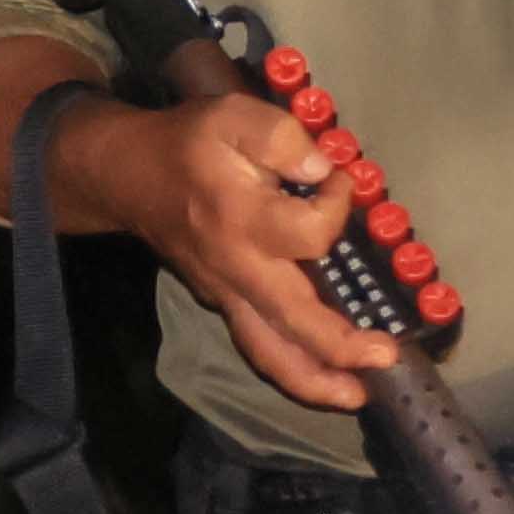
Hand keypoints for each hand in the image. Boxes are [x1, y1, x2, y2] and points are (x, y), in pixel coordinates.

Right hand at [84, 78, 420, 411]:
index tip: (342, 180)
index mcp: (241, 219)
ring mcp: (226, 293)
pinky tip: (328, 379)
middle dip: (339, 347)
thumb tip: (322, 169)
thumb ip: (282, 138)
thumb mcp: (233, 118)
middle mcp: (235, 268)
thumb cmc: (187, 144)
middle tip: (387, 359)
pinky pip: (258, 345)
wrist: (126, 175)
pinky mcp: (223, 302)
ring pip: (266, 350)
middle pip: (289, 322)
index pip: (309, 234)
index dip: (338, 207)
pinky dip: (292, 368)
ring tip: (357, 395)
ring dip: (313, 380)